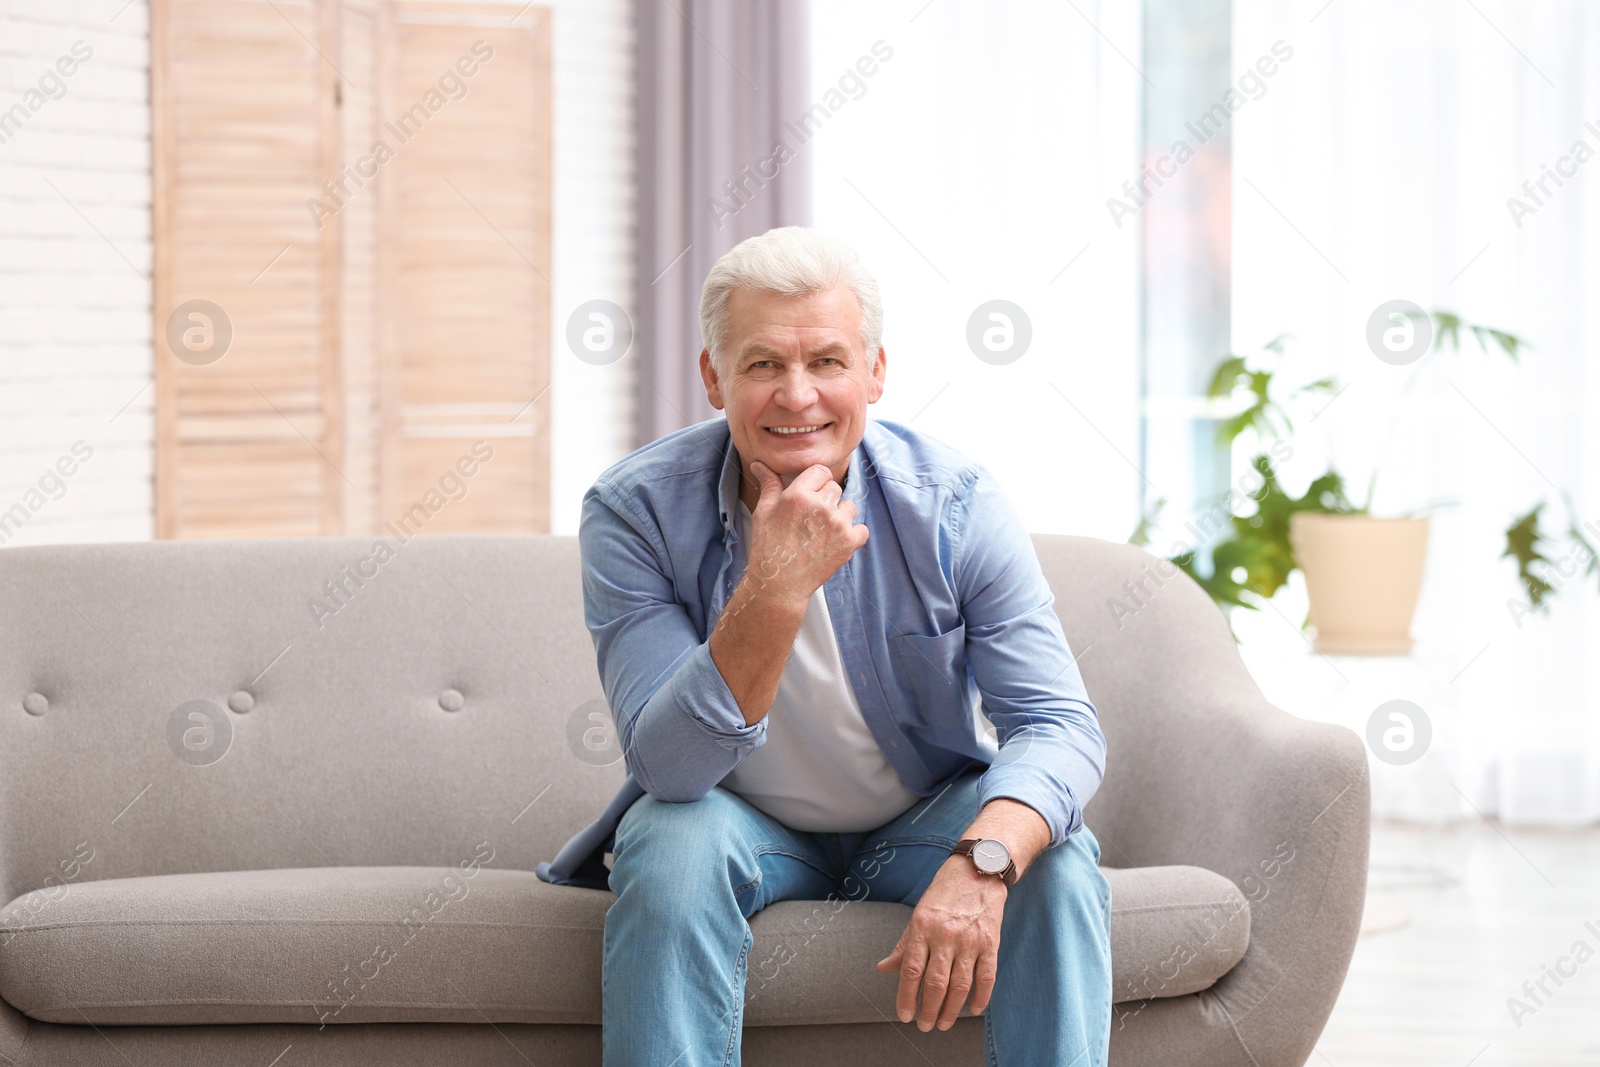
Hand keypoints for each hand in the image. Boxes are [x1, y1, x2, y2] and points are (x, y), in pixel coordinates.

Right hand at [745, 460, 867, 606]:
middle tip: (811, 520)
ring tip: (822, 532)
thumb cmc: (768, 546)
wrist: (779, 584)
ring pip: (849, 506)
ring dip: (840, 516)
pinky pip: (861, 528)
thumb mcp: (764, 511)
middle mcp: (821, 506)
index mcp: (799, 495)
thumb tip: (760, 464)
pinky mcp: (849, 542)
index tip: (810, 496)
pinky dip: (852, 535)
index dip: (816, 482)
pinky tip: (834, 542)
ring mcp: (838, 524)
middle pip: (835, 488)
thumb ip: (769, 484)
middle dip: (825, 500)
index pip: (821, 471)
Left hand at [876, 855, 1005, 1031]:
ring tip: (943, 1024)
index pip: (911, 970)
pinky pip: (986, 977)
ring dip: (951, 1010)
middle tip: (924, 1026)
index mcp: (922, 927)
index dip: (906, 997)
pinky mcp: (991, 943)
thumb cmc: (944, 893)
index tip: (904, 1015)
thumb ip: (904, 945)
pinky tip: (973, 1010)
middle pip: (935, 983)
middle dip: (928, 1010)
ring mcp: (970, 940)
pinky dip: (980, 997)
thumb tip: (884, 967)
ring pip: (959, 985)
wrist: (978, 869)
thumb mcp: (918, 914)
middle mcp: (945, 935)